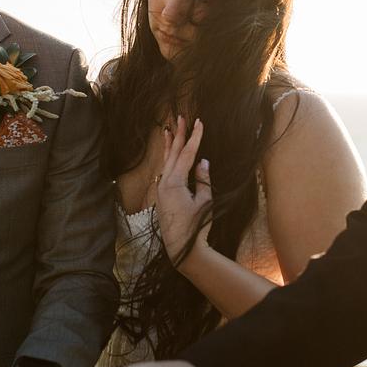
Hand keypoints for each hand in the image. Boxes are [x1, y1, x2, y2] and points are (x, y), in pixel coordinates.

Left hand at [157, 116, 211, 261]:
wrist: (182, 249)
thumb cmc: (196, 226)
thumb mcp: (205, 202)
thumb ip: (203, 180)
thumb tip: (203, 161)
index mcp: (175, 183)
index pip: (187, 154)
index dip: (194, 137)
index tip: (200, 122)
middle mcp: (165, 183)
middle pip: (174, 153)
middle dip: (179, 135)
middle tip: (182, 117)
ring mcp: (162, 190)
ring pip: (166, 161)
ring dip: (170, 144)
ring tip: (168, 129)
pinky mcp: (164, 196)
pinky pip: (165, 171)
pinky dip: (167, 159)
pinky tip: (168, 154)